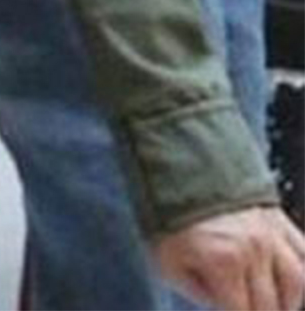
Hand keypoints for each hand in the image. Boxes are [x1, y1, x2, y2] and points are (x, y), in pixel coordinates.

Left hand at [154, 206, 304, 310]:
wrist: (178, 165)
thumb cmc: (170, 211)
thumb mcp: (170, 262)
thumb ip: (199, 293)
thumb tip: (220, 305)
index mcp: (225, 261)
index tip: (230, 309)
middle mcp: (254, 248)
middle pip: (272, 304)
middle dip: (259, 310)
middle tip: (245, 305)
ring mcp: (270, 232)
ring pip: (297, 282)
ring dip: (287, 301)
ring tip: (271, 304)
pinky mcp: (278, 217)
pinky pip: (303, 252)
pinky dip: (299, 271)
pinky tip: (286, 281)